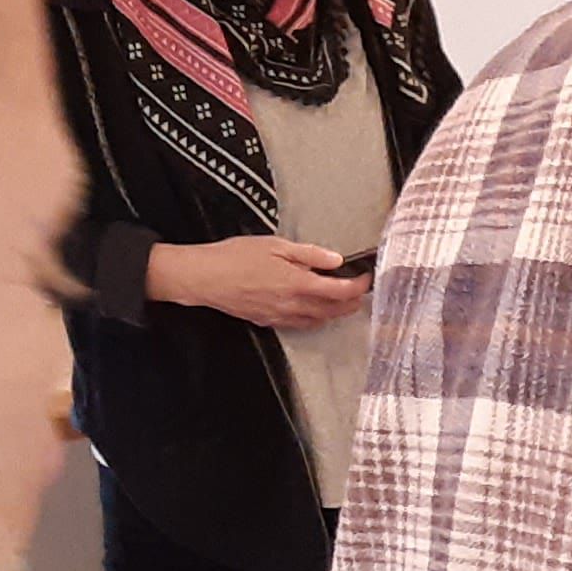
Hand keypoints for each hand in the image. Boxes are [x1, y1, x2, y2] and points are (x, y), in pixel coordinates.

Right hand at [150, 234, 370, 328]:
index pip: (340, 290)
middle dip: (352, 303)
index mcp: (298, 283)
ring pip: (319, 320)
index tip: (366, 277)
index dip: (358, 286)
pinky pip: (301, 325)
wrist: (205, 278)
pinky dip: (315, 319)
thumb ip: (308, 254)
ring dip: (336, 313)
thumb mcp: (275, 245)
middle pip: (334, 310)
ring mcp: (282, 316)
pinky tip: (316, 312)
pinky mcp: (269, 321)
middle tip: (361, 293)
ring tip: (345, 303)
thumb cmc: (236, 256)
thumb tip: (335, 260)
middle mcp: (294, 305)